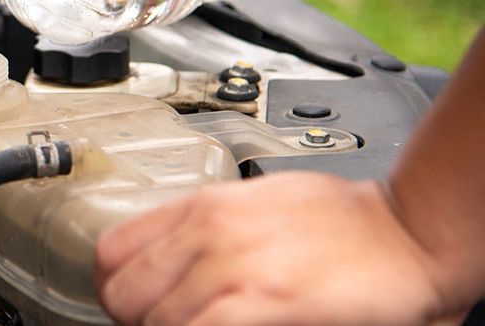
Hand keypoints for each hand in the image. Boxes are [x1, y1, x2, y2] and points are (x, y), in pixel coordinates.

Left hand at [95, 172, 454, 325]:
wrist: (404, 231)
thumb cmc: (339, 219)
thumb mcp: (251, 202)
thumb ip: (202, 227)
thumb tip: (164, 256)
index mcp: (201, 206)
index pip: (111, 250)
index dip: (112, 285)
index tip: (127, 302)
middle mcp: (208, 232)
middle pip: (123, 291)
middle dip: (133, 318)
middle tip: (157, 325)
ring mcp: (233, 266)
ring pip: (155, 319)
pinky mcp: (263, 301)